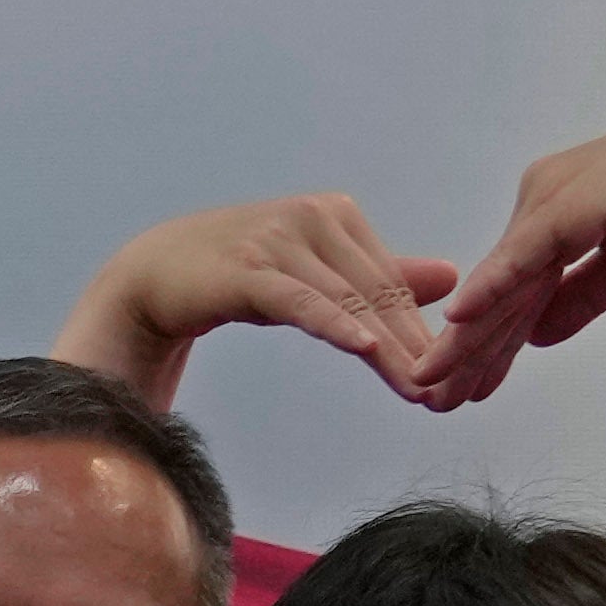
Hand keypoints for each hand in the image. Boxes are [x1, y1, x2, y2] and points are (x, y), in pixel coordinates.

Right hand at [72, 192, 455, 403]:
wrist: (151, 278)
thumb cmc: (235, 278)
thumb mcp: (314, 275)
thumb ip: (379, 275)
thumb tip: (449, 277)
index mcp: (337, 215)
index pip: (390, 279)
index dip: (421, 327)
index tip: (453, 371)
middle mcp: (313, 218)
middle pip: (375, 290)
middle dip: (412, 344)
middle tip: (446, 390)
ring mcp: (279, 240)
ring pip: (346, 300)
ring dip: (385, 348)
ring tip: (416, 387)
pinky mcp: (248, 269)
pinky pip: (301, 301)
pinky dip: (335, 323)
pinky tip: (364, 349)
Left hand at [414, 101, 605, 408]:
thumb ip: (580, 298)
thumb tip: (537, 336)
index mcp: (556, 208)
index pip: (515, 287)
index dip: (492, 340)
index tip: (469, 384)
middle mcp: (542, 198)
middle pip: (500, 289)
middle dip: (469, 350)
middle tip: (436, 399)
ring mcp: (550, 198)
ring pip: (503, 281)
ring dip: (468, 336)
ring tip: (433, 381)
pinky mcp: (570, 204)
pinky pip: (523, 255)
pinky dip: (491, 288)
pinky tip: (458, 321)